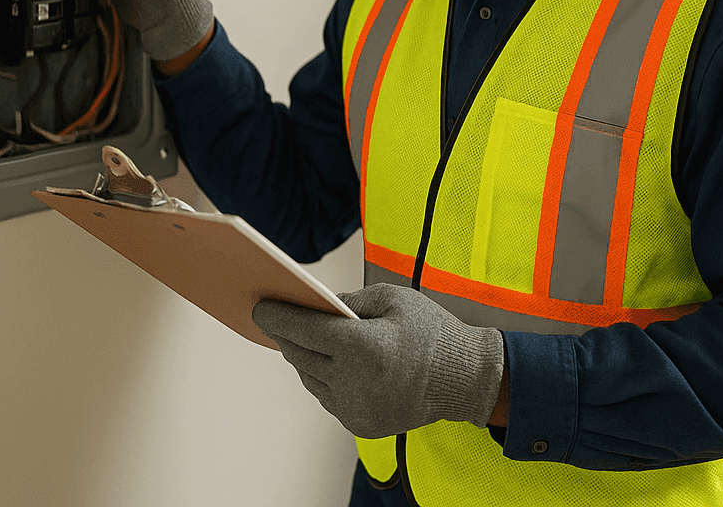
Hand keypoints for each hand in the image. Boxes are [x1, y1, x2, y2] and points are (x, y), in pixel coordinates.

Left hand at [252, 283, 504, 438]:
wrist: (464, 379)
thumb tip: (315, 303)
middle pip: (300, 355)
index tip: (259, 307)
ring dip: (303, 357)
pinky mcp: (359, 424)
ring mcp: (355, 407)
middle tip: (276, 319)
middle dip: (287, 335)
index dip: (277, 316)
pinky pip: (327, 397)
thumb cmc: (431, 332)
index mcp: (362, 346)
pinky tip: (326, 362)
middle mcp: (353, 381)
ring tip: (300, 339)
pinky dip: (323, 378)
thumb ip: (350, 299)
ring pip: (310, 378)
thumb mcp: (393, 299)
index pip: (304, 329)